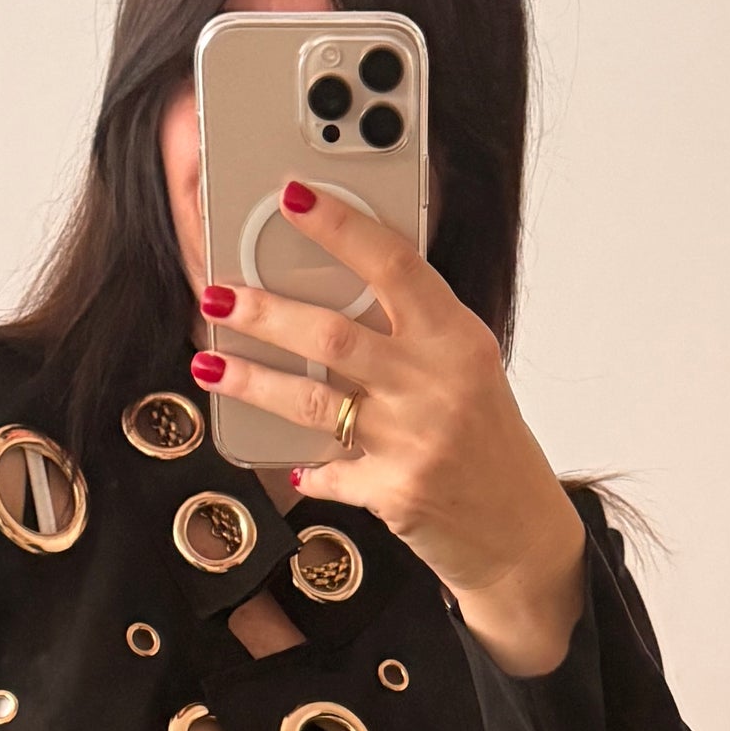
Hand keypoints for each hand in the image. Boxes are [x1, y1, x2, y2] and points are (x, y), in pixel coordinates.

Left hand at [192, 181, 586, 676]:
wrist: (520, 535)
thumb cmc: (490, 446)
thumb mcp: (468, 372)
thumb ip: (415, 334)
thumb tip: (337, 295)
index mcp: (457, 338)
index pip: (394, 263)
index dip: (340, 225)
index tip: (294, 196)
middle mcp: (437, 383)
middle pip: (335, 334)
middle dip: (266, 312)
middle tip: (218, 294)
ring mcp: (414, 441)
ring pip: (314, 401)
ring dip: (253, 381)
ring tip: (209, 364)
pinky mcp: (394, 493)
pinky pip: (328, 472)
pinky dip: (305, 468)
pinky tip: (288, 463)